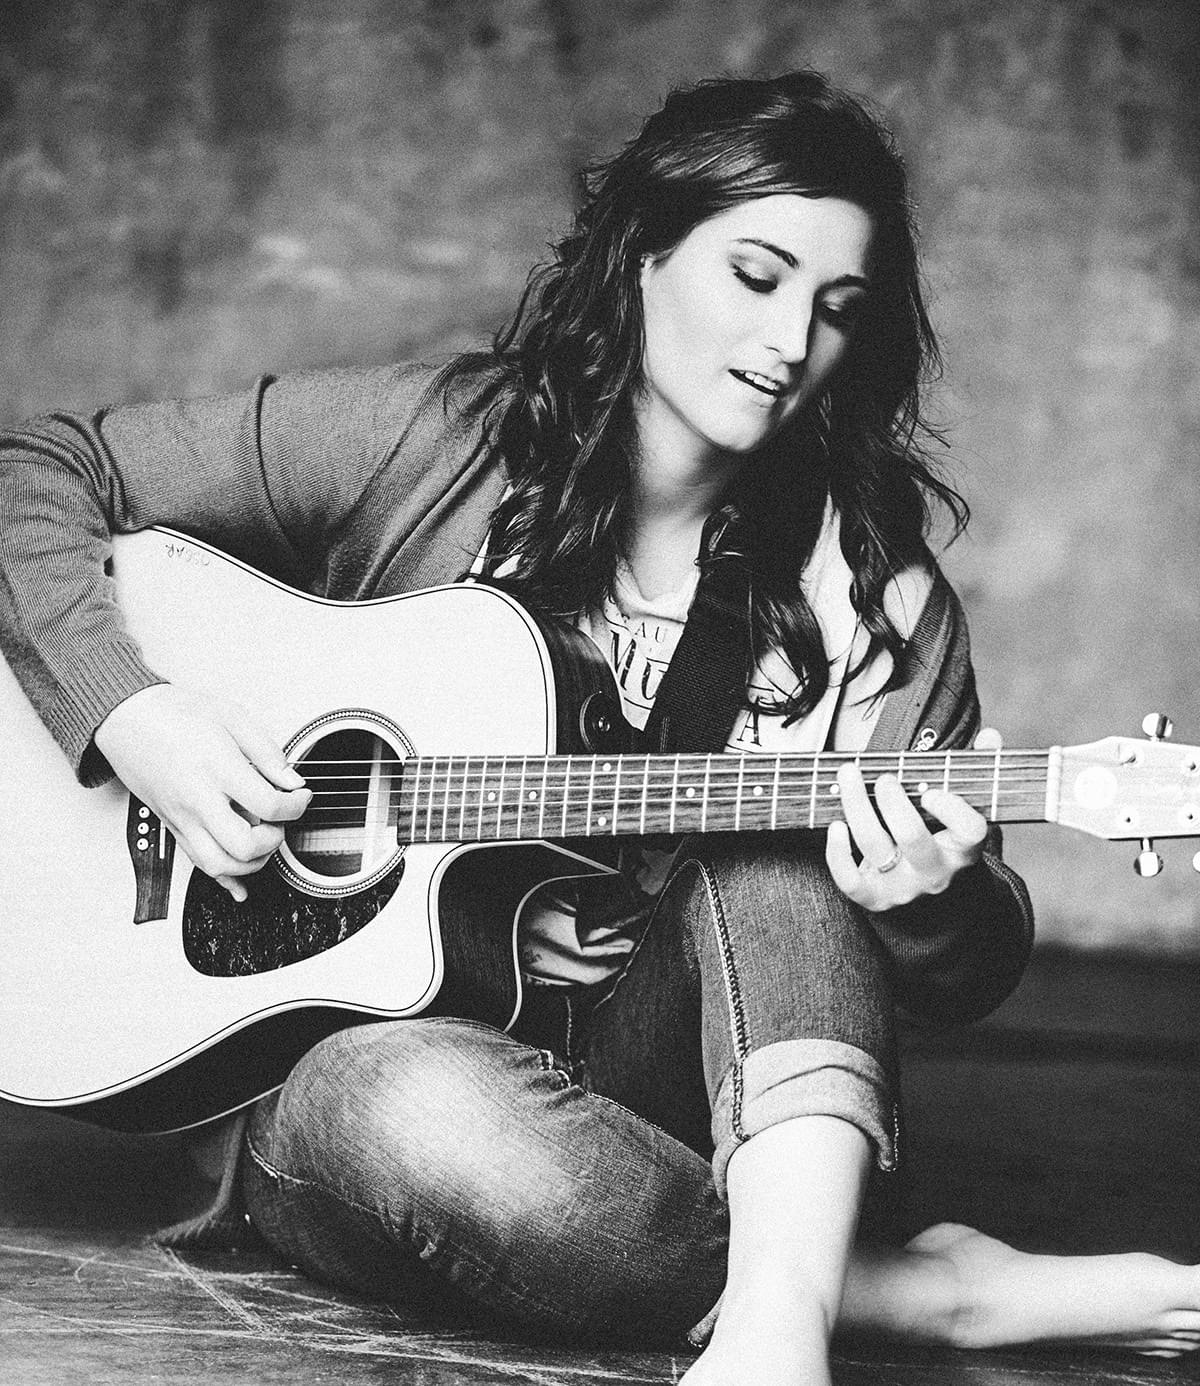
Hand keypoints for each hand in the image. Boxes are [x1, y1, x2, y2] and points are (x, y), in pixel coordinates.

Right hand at [94, 683, 310, 901]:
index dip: (296, 806)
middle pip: (244, 845)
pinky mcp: (172, 826)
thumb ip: (266, 751)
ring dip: (252, 863)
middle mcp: (197, 799)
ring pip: (219, 865)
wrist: (126, 719)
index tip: (301, 797)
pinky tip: (240, 884)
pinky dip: (224, 878)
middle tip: (280, 821)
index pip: (268, 805)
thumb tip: (291, 779)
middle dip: (274, 840)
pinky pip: (198, 864)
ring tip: (262, 840)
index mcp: (217, 769)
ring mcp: (181, 817)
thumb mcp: (230, 716)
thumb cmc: (173, 712)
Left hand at [824, 729, 999, 911]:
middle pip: (912, 837)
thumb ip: (981, 772)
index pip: (970, 831)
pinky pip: (850, 882)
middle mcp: (935, 871)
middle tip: (884, 778)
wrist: (936, 902)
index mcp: (964, 849)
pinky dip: (837, 854)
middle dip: (893, 803)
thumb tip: (989, 735)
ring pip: (874, 847)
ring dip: (856, 806)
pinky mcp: (874, 898)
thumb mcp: (966, 813)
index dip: (952, 810)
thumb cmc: (945, 843)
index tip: (931, 791)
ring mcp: (903, 887)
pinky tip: (835, 825)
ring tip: (849, 775)